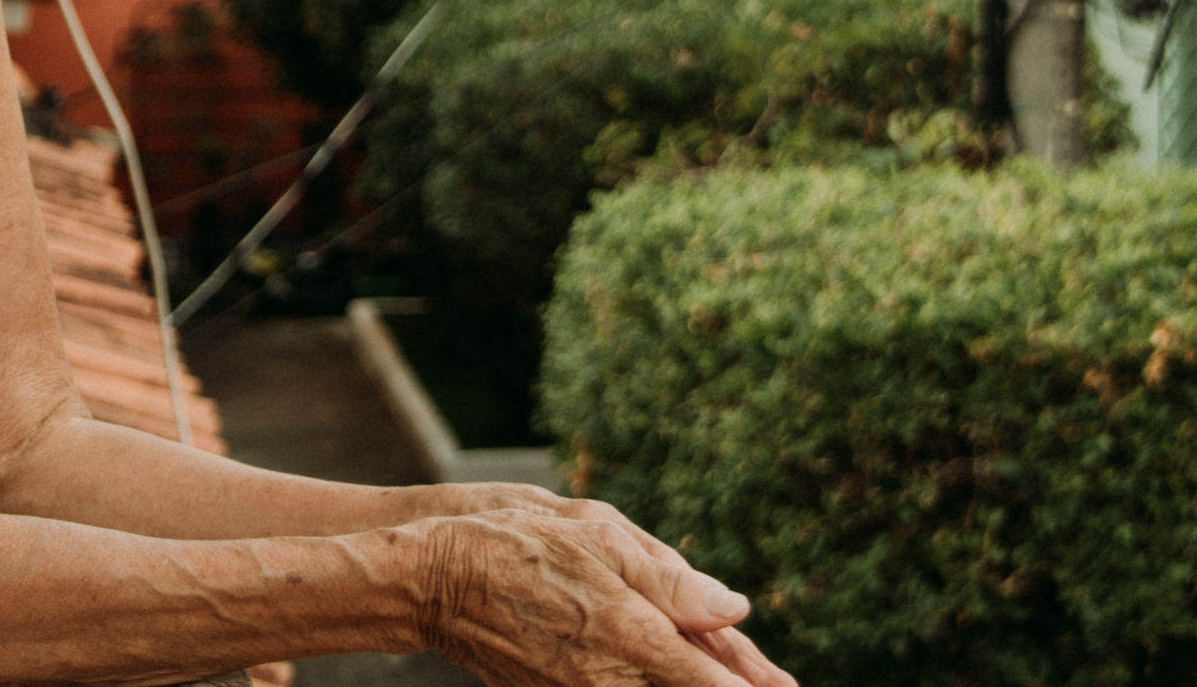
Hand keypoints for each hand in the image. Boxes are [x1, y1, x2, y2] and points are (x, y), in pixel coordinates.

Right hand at [407, 507, 796, 686]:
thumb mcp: (597, 540)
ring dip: (691, 684)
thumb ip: (671, 582)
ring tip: (733, 676)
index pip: (716, 683)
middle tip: (778, 685)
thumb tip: (735, 607)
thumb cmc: (518, 547)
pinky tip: (659, 672)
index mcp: (635, 639)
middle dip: (735, 686)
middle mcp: (614, 682)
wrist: (436, 581)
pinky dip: (648, 682)